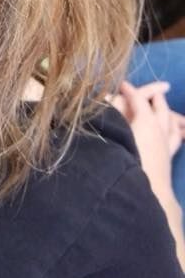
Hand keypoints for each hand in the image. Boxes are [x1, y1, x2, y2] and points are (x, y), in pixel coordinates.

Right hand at [110, 81, 184, 203]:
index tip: (122, 84)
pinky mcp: (170, 155)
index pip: (139, 98)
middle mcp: (159, 128)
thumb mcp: (114, 135)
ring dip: (166, 111)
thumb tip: (101, 105)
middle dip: (154, 95)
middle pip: (159, 107)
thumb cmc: (127, 162)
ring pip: (171, 121)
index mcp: (145, 121)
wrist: (149, 193)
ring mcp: (167, 142)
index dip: (130, 90)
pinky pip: (176, 137)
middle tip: (148, 89)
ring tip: (162, 107)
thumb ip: (108, 119)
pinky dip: (175, 130)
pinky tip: (174, 131)